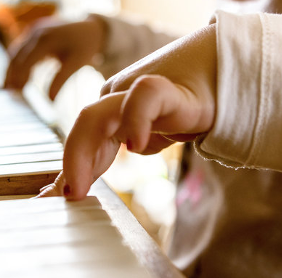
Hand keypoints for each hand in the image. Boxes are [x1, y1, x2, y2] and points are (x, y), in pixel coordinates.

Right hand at [4, 16, 105, 99]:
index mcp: (46, 39)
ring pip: (16, 51)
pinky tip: (17, 75)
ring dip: (12, 68)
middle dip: (12, 74)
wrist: (91, 28)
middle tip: (9, 92)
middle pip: (17, 56)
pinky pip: (21, 47)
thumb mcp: (76, 64)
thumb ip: (61, 81)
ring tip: (10, 86)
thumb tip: (50, 101)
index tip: (17, 91)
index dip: (20, 76)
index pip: (26, 60)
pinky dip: (17, 61)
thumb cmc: (85, 46)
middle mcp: (36, 32)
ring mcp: (34, 30)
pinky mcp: (34, 31)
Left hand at [59, 24, 218, 199]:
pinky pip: (144, 97)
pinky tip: (136, 146)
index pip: (83, 140)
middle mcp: (117, 98)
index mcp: (110, 112)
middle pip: (84, 126)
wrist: (226, 79)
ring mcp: (138, 91)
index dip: (71, 170)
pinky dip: (136, 120)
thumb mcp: (144, 139)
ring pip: (99, 113)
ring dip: (83, 152)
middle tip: (64, 199)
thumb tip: (71, 187)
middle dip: (71, 163)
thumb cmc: (182, 110)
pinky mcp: (168, 89)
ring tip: (78, 187)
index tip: (55, 201)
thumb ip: (109, 156)